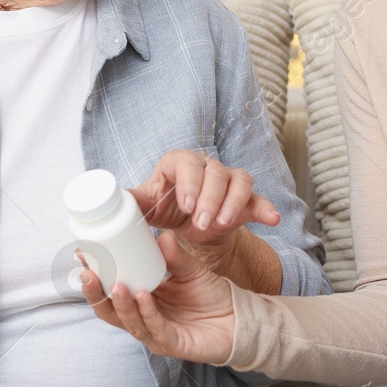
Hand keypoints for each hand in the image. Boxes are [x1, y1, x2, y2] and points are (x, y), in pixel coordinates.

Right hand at [79, 230, 237, 363]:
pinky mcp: (173, 344)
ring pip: (130, 322)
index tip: (82, 255)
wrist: (238, 318)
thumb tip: (162, 234)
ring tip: (115, 283)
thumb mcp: (190, 270)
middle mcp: (144, 319)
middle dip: (96, 294)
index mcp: (142, 301)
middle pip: (111, 311)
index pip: (111, 291)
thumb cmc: (211, 296)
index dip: (95, 276)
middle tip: (86, 273)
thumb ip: (174, 256)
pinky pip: (156, 328)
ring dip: (120, 303)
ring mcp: (156, 334)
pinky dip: (147, 312)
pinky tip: (142, 296)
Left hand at [130, 149, 279, 269]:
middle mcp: (208, 166)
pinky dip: (266, 208)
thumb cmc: (167, 207)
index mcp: (180, 163)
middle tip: (201, 223)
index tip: (187, 205)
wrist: (190, 222)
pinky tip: (272, 218)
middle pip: (215, 173)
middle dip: (210, 199)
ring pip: (239, 182)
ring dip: (233, 203)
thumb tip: (114, 200)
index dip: (190, 182)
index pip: (187, 164)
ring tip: (223, 224)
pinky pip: (259, 199)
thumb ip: (135, 202)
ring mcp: (230, 180)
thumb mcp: (150, 205)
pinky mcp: (246, 198)